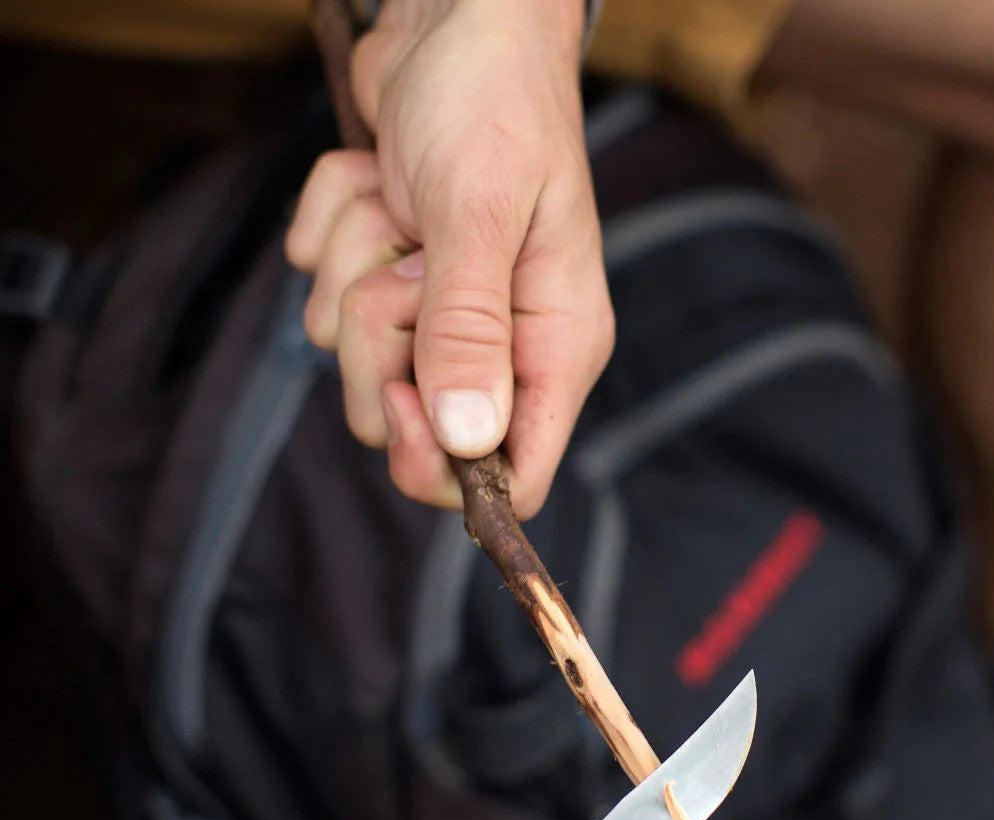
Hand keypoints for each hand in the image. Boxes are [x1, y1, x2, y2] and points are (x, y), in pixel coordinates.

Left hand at [286, 0, 614, 518]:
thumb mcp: (480, 212)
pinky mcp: (390, 279)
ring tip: (399, 203)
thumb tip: (469, 442)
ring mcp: (443, 316)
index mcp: (553, 348)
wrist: (453, 13)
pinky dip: (333, 228)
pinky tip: (378, 180)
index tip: (404, 397)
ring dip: (354, 268)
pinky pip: (321, 293)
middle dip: (380, 343)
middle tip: (406, 267)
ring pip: (357, 360)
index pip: (515, 479)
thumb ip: (470, 330)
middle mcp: (503, 347)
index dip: (448, 467)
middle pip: (415, 427)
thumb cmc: (492, 99)